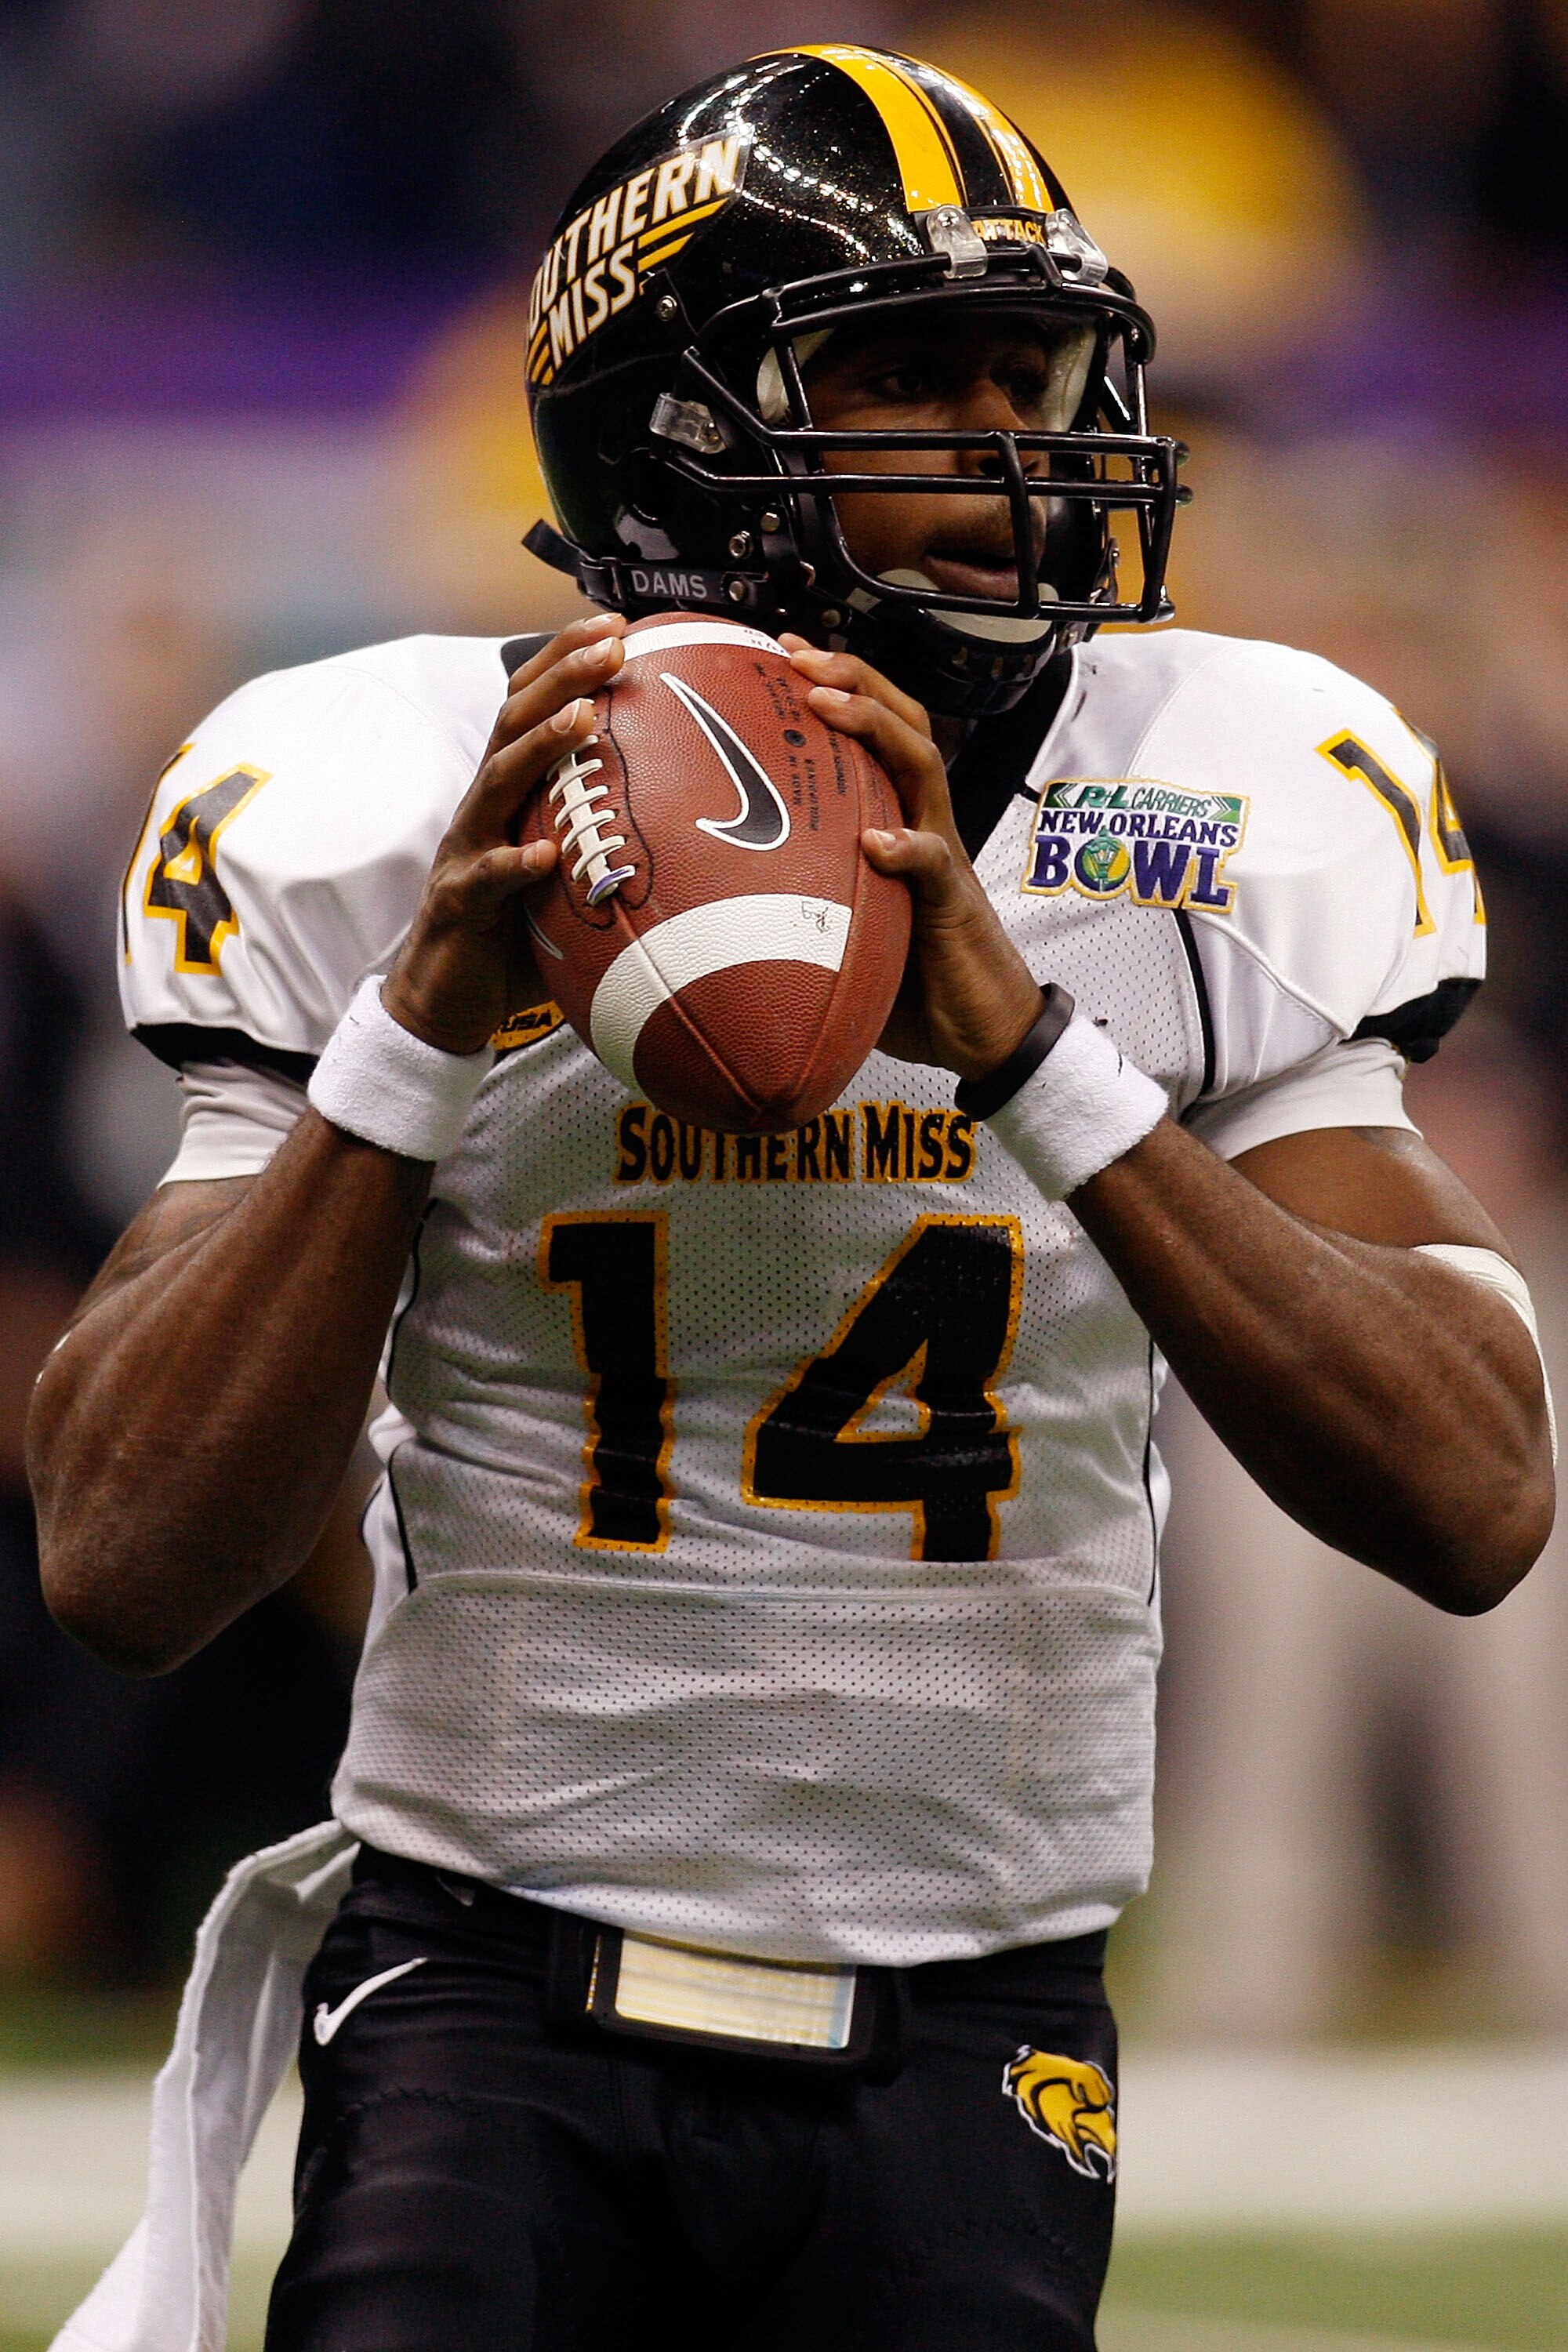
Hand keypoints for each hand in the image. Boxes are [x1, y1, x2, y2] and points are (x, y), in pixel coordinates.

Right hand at [383, 613, 625, 1054]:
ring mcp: (467, 851)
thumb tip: (689, 814)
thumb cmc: (515, 932)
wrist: (447, 999)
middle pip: (514, 721)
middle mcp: (485, 808)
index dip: (566, 661)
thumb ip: (604, 835)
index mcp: (511, 793)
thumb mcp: (566, 870)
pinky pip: (485, 878)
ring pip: (497, 782)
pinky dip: (513, 863)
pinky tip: (543, 853)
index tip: (617, 626)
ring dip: (540, 747)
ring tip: (580, 719)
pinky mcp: (460, 904)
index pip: (531, 705)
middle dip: (562, 677)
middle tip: (611, 644)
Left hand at [781, 638, 1042, 1082]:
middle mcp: (923, 826)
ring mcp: (942, 860)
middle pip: (904, 726)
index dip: (838, 686)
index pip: (878, 733)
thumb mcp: (846, 921)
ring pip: (922, 769)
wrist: (981, 1031)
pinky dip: (907, 847)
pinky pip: (933, 865)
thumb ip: (803, 890)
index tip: (783, 652)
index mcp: (899, 821)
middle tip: (800, 657)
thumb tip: (715, 884)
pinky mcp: (951, 906)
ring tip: (828, 706)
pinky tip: (876, 839)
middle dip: (855, 681)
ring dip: (875, 729)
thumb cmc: (911, 976)